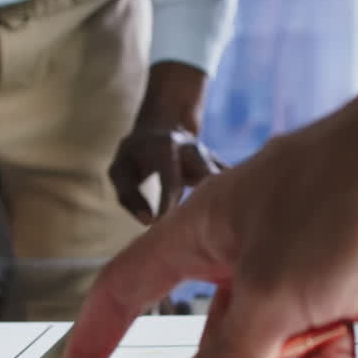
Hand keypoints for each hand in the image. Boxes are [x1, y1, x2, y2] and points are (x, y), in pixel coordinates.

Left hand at [111, 62, 221, 223]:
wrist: (161, 128)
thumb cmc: (134, 156)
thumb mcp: (120, 170)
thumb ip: (129, 196)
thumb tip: (149, 221)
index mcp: (165, 147)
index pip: (171, 181)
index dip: (168, 205)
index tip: (163, 225)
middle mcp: (192, 149)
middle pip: (207, 177)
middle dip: (207, 202)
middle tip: (203, 229)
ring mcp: (208, 157)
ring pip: (224, 179)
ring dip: (225, 201)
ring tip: (225, 227)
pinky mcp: (218, 167)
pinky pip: (232, 184)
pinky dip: (235, 200)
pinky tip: (237, 220)